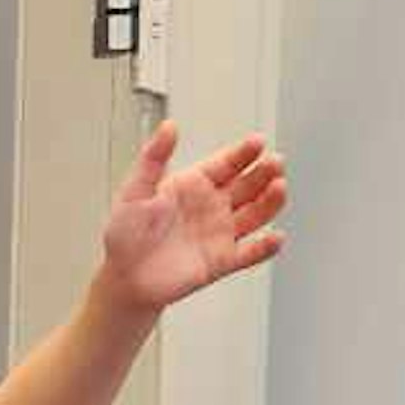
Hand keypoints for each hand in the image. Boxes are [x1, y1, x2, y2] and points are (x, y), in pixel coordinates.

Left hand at [98, 125, 286, 313]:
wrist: (124, 278)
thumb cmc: (125, 234)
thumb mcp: (135, 190)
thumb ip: (153, 158)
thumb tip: (169, 126)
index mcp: (193, 184)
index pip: (226, 163)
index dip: (243, 153)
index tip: (258, 142)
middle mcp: (211, 206)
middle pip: (247, 185)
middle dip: (264, 173)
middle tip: (275, 162)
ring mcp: (219, 233)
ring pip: (255, 215)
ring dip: (270, 202)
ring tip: (280, 188)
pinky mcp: (222, 261)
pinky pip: (250, 253)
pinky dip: (265, 247)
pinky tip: (276, 237)